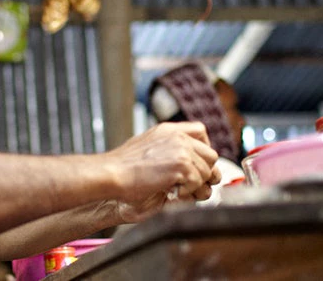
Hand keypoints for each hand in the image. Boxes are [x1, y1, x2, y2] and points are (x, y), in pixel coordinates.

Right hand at [104, 122, 219, 206]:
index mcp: (168, 130)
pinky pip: (197, 183)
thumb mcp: (147, 148)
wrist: (111, 174)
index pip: (200, 131)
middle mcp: (178, 136)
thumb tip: (188, 164)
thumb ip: (167, 150)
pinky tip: (171, 192)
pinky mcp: (181, 166)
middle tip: (192, 185)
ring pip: (207, 172)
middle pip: (211, 154)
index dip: (203, 150)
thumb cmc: (122, 168)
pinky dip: (187, 192)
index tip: (197, 164)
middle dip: (205, 173)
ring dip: (196, 186)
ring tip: (177, 191)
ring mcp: (181, 150)